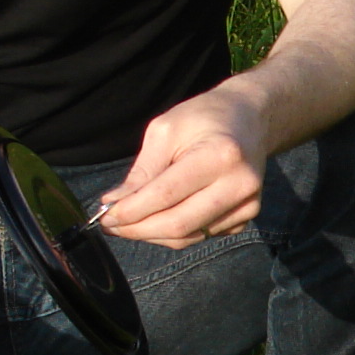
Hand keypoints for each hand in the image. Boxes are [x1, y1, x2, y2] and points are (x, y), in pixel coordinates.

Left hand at [98, 85, 271, 248]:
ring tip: (128, 223)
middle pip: (178, 225)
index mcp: (220, 156)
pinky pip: (201, 235)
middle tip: (110, 225)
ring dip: (152, 235)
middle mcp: (239, 185)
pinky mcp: (246, 217)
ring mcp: (247, 205)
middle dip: (137, 229)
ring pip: (188, 237)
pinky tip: (158, 218)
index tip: (104, 215)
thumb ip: (142, 171)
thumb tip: (114, 204)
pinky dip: (174, 233)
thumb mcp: (166, 131)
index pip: (166, 196)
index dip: (131, 211)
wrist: (250, 118)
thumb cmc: (203, 117)